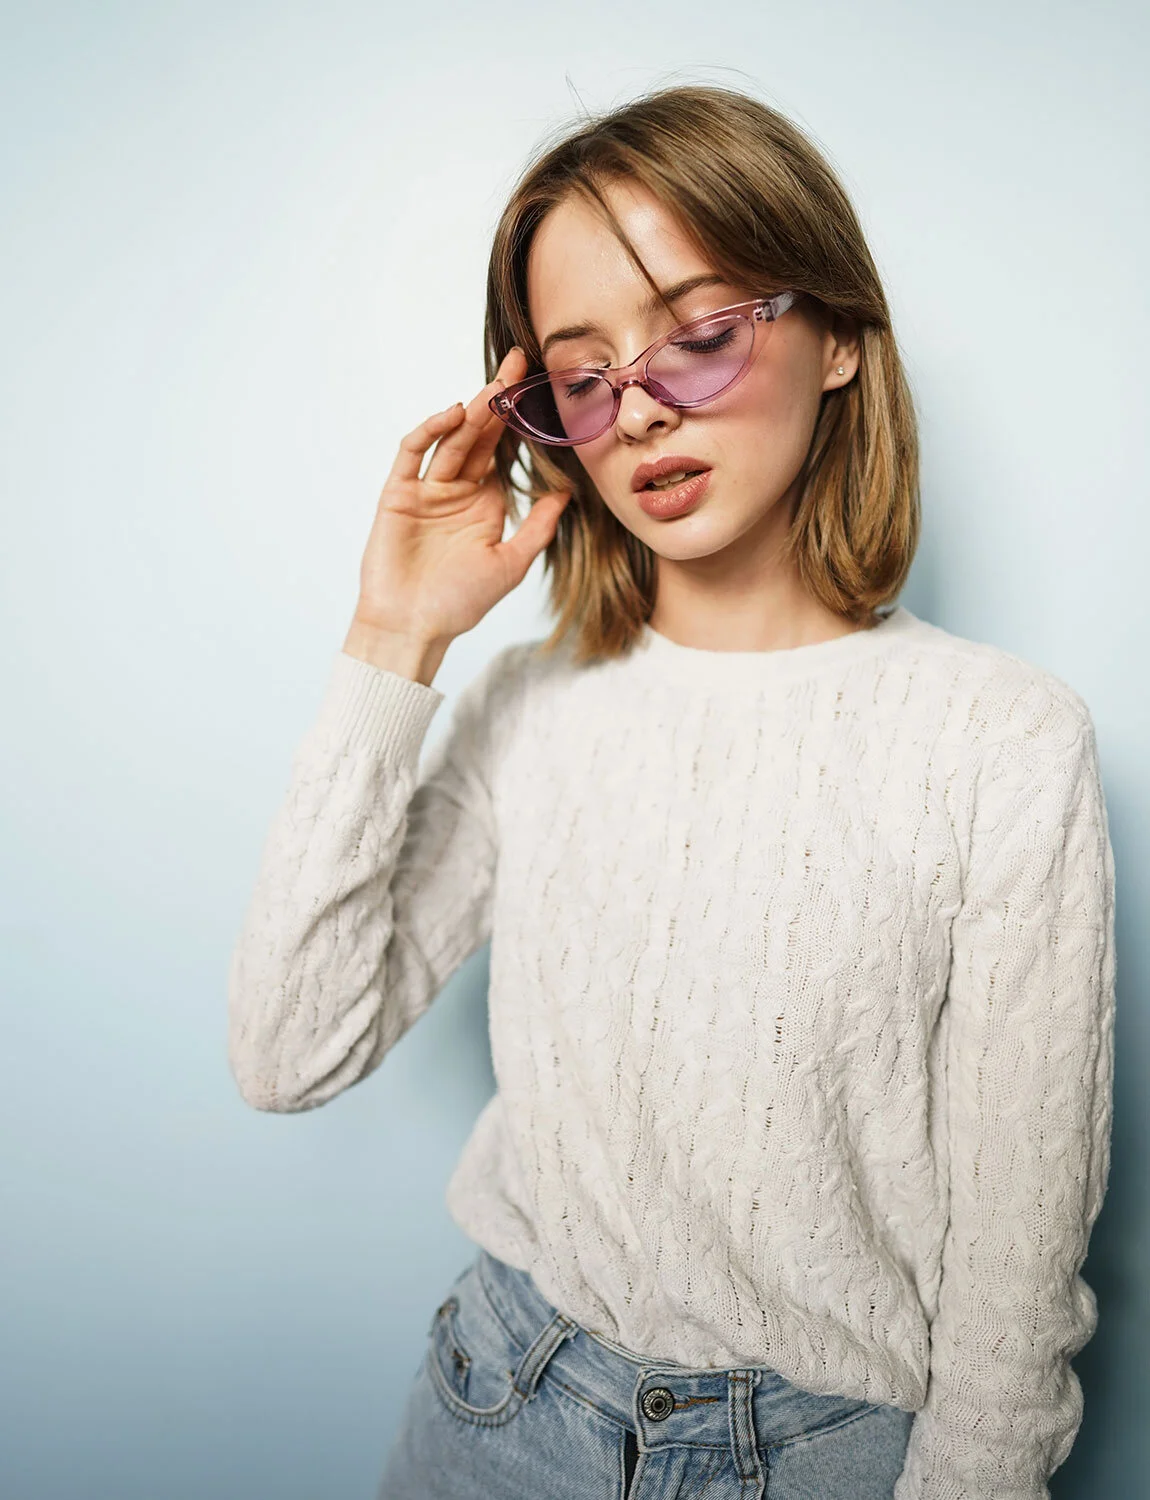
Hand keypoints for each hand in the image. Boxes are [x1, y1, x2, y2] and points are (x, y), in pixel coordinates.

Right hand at [351, 346, 571, 646]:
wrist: (412, 627)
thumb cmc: (459, 604)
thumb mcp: (511, 564)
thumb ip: (538, 527)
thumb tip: (569, 493)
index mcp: (484, 502)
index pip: (506, 451)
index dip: (521, 420)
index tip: (542, 388)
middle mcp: (457, 489)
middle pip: (480, 434)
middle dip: (498, 399)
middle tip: (521, 362)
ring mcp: (426, 489)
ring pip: (452, 440)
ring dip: (473, 411)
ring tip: (496, 386)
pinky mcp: (398, 493)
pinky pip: (413, 453)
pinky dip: (430, 431)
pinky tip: (454, 414)